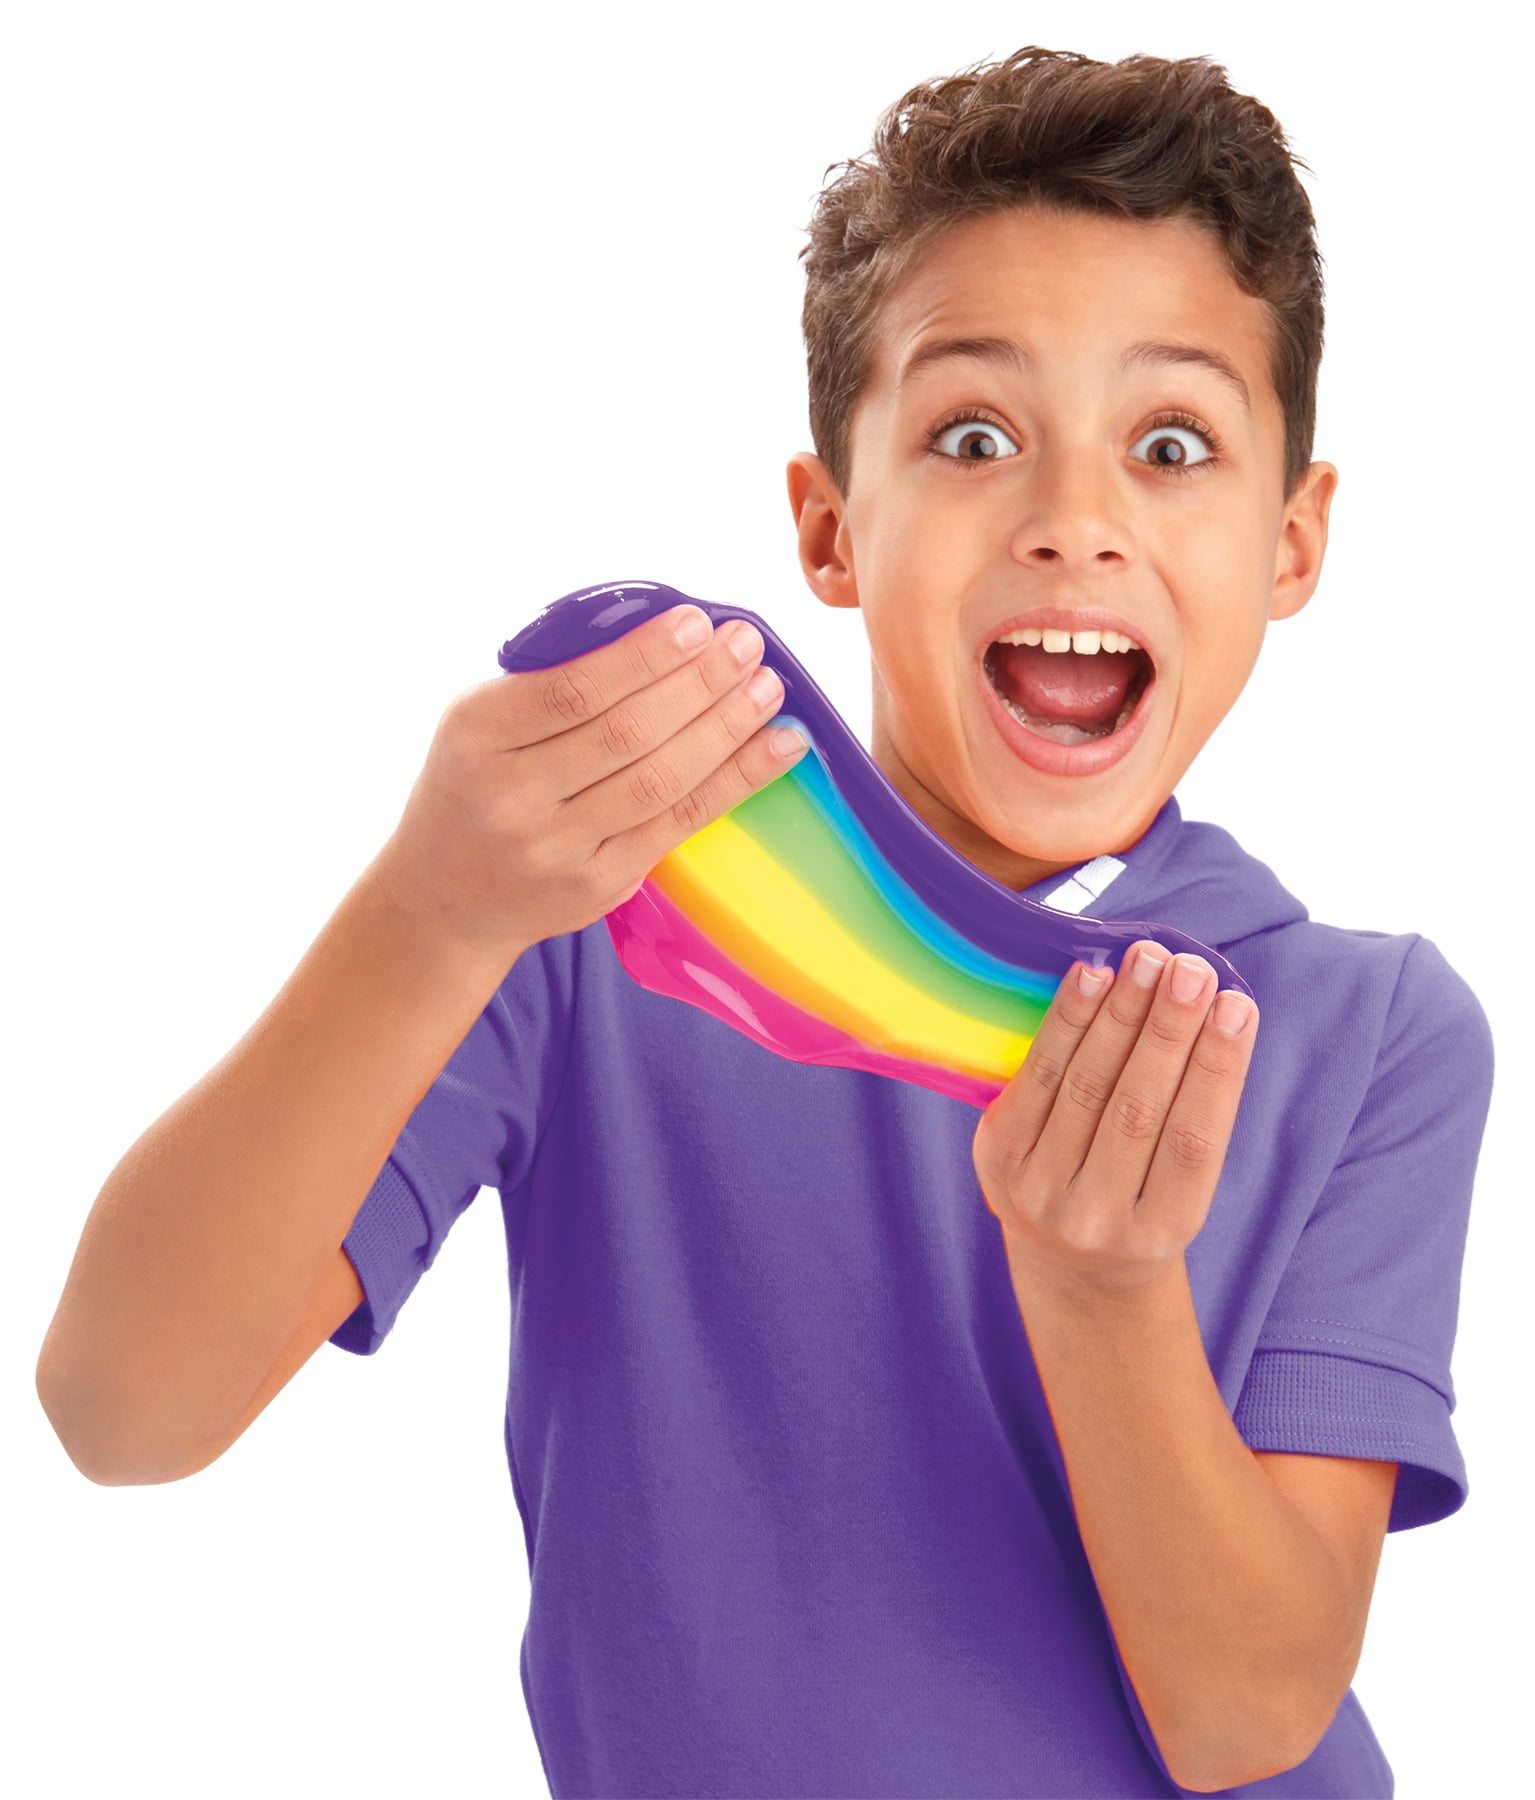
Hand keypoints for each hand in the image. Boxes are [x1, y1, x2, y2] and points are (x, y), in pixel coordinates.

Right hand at [370, 603, 806, 962]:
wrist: (444, 896)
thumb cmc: (476, 785)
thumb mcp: (481, 723)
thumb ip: (551, 682)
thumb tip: (664, 634)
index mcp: (476, 736)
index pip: (571, 691)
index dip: (641, 657)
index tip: (696, 623)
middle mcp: (510, 797)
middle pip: (625, 734)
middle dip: (698, 683)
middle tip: (747, 645)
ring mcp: (554, 849)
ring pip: (659, 781)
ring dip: (726, 730)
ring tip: (768, 689)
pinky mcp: (596, 886)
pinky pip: (678, 825)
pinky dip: (735, 782)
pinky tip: (776, 747)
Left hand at [971, 941, 1257, 1294]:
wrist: (1070, 1263)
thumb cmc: (1142, 1201)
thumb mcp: (1179, 1187)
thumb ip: (1193, 1111)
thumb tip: (1208, 1004)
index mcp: (1163, 1230)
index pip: (1194, 1141)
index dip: (1217, 1069)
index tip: (1237, 1005)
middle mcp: (1096, 1218)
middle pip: (1138, 1108)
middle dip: (1168, 1030)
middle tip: (1190, 969)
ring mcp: (1039, 1189)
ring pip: (1087, 1086)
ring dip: (1120, 1014)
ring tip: (1147, 960)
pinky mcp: (997, 1157)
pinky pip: (1036, 1076)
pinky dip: (1066, 1022)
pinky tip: (1090, 978)